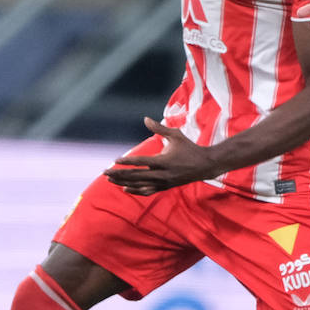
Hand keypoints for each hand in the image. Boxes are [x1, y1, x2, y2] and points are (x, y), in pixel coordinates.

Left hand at [102, 118, 216, 194]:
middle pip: (136, 176)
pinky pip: (147, 191)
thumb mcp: (176, 135)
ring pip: (139, 185)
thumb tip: (145, 119)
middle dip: (119, 174)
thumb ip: (159, 128)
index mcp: (164, 161)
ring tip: (110, 180)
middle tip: (105, 172)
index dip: (127, 161)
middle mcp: (162, 174)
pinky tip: (125, 189)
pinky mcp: (165, 187)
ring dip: (124, 182)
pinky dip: (136, 190)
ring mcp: (163, 183)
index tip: (115, 160)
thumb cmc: (189, 148)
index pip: (141, 162)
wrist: (205, 166)